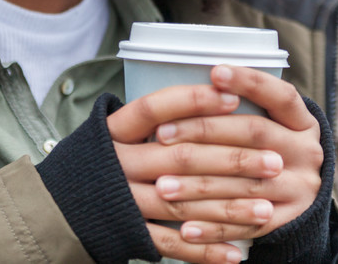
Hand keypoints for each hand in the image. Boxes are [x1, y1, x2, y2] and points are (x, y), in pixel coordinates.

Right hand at [107, 83, 282, 263]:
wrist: (62, 207)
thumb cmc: (106, 159)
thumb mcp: (117, 131)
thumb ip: (157, 117)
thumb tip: (222, 90)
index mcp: (114, 131)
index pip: (154, 108)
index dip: (194, 101)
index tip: (234, 96)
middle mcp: (117, 164)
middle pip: (181, 158)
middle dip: (233, 160)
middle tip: (274, 161)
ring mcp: (122, 202)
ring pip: (183, 204)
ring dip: (228, 208)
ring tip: (265, 207)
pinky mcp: (128, 234)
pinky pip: (170, 245)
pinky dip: (204, 251)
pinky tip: (236, 253)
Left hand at [152, 65, 323, 248]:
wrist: (302, 200)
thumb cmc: (272, 150)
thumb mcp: (275, 125)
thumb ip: (245, 109)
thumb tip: (196, 83)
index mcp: (302, 122)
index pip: (281, 95)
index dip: (249, 82)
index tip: (215, 71)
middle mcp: (307, 152)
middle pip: (254, 134)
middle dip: (204, 131)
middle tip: (162, 134)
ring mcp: (300, 189)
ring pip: (244, 184)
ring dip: (199, 185)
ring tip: (162, 185)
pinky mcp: (289, 221)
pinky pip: (246, 226)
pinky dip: (213, 228)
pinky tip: (184, 227)